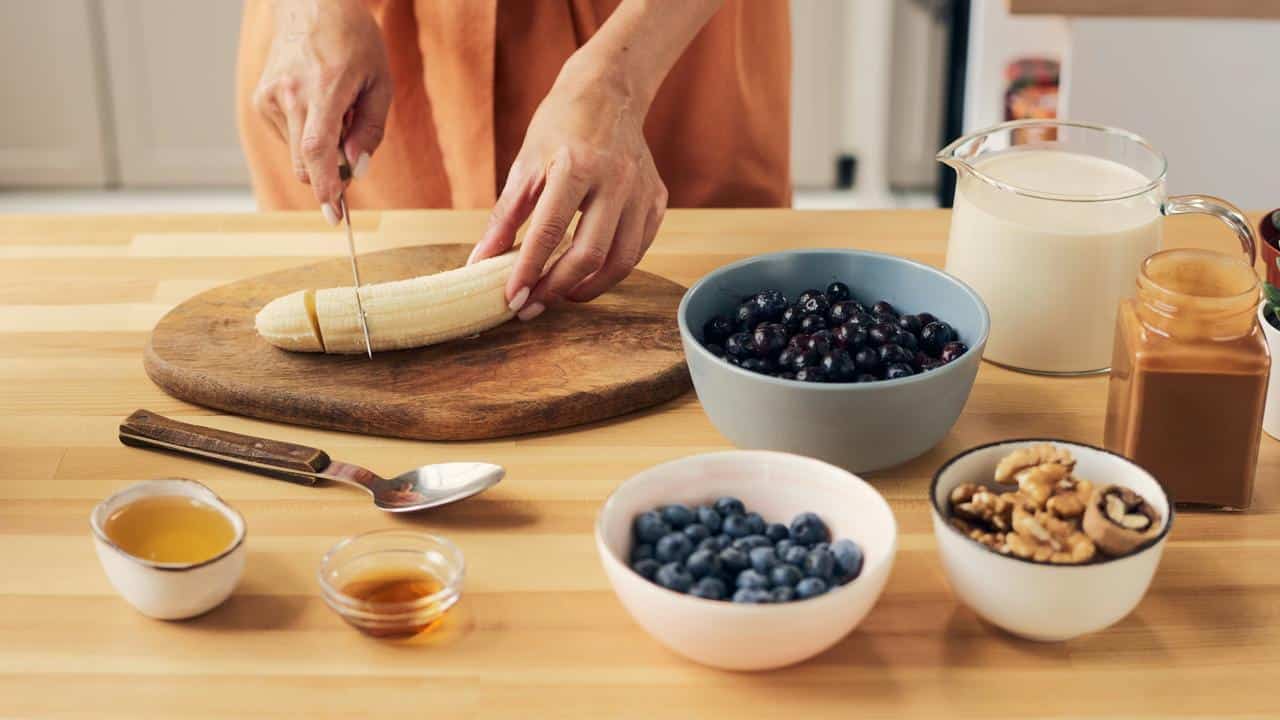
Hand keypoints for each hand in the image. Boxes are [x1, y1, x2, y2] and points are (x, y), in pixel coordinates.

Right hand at [252, 0, 389, 222]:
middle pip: (304, 162)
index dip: (326, 186)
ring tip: (334, 111)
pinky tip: (316, 106)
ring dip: (320, 149)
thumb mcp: (379, 82)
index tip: (334, 214)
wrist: (311, 5)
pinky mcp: (260, 100)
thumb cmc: (354, 41)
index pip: (317, 149)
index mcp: (323, 88)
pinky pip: (288, 138)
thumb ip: (370, 129)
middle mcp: (289, 93)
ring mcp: (269, 97)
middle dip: (330, 174)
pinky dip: (305, 135)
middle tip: (353, 158)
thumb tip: (358, 169)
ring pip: (296, 154)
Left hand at [468, 60, 667, 320]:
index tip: (512, 298)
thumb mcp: (524, 165)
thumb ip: (504, 218)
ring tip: (561, 295)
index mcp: (577, 165)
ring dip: (589, 287)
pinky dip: (613, 268)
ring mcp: (642, 191)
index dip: (529, 270)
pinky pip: (638, 248)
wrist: (609, 92)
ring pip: (622, 260)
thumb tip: (480, 263)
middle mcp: (616, 179)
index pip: (550, 232)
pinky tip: (589, 273)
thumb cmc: (559, 126)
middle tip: (533, 306)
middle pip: (590, 254)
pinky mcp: (657, 199)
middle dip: (557, 288)